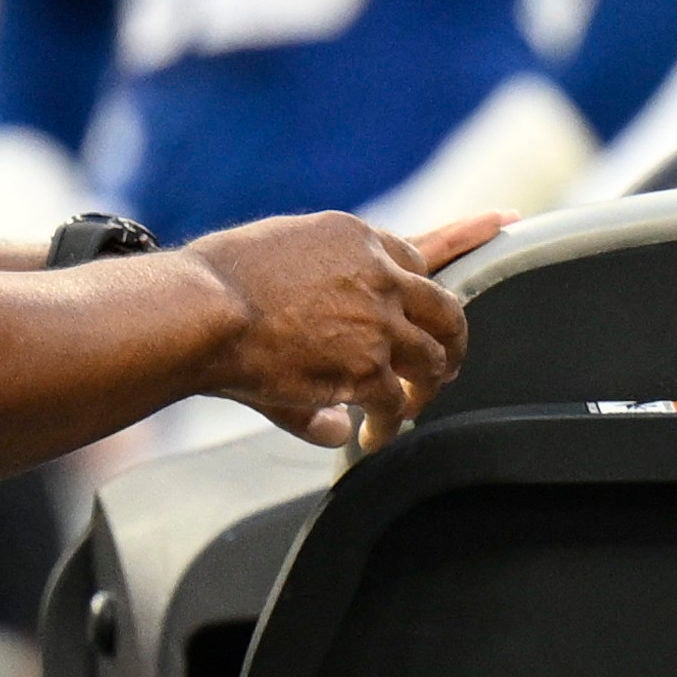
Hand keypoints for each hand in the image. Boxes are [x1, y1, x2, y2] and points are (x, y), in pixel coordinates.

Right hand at [191, 211, 476, 451]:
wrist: (197, 311)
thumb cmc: (213, 286)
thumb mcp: (272, 267)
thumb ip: (311, 308)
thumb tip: (322, 347)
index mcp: (353, 238)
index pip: (418, 249)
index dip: (444, 263)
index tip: (479, 250)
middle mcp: (377, 273)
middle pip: (444, 306)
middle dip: (452, 338)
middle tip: (449, 363)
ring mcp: (377, 320)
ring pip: (432, 358)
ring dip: (427, 387)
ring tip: (414, 406)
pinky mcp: (367, 367)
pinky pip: (396, 403)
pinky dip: (388, 425)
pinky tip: (372, 437)